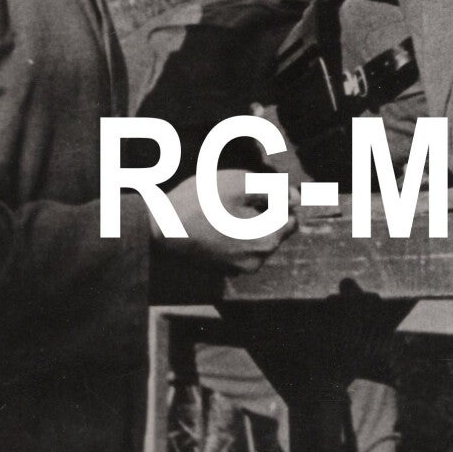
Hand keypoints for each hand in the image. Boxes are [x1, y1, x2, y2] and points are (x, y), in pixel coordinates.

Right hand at [154, 169, 294, 273]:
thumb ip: (274, 190)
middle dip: (261, 211)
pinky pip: (238, 247)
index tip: (253, 190)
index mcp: (266, 241)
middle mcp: (256, 261)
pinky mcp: (221, 268)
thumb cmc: (199, 202)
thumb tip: (296, 198)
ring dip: (246, 221)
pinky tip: (212, 222)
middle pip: (273, 229)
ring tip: (221, 208)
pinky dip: (232, 233)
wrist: (156, 229)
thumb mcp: (241, 183)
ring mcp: (237, 268)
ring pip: (255, 237)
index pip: (291, 216)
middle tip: (233, 197)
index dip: (277, 199)